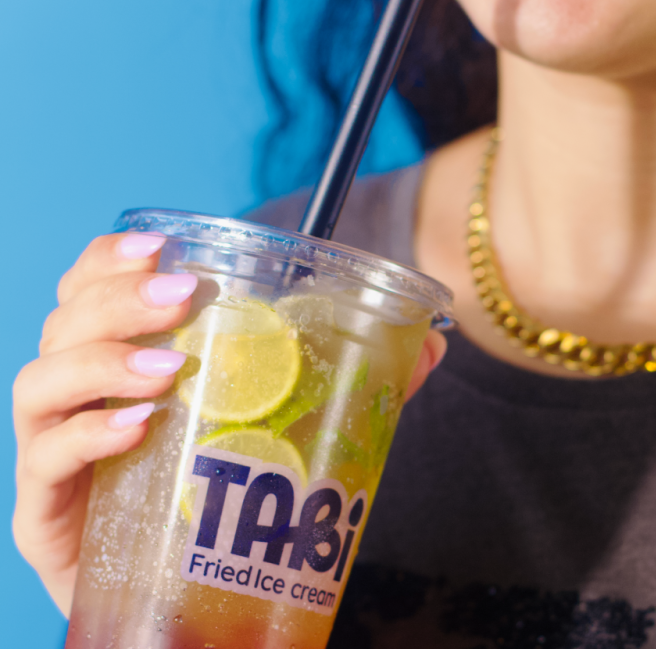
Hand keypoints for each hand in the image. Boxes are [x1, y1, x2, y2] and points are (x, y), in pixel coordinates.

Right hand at [12, 232, 444, 617]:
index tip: (163, 245)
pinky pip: (46, 460)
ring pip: (43, 380)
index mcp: (126, 362)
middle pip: (66, 320)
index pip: (94, 289)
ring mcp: (57, 451)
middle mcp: (81, 396)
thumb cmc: (226, 495)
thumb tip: (426, 346)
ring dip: (104, 361)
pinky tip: (139, 428)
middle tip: (180, 296)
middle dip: (117, 298)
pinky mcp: (48, 513)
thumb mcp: (291, 424)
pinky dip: (88, 435)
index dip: (115, 260)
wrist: (189, 596)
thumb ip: (355, 382)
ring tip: (171, 367)